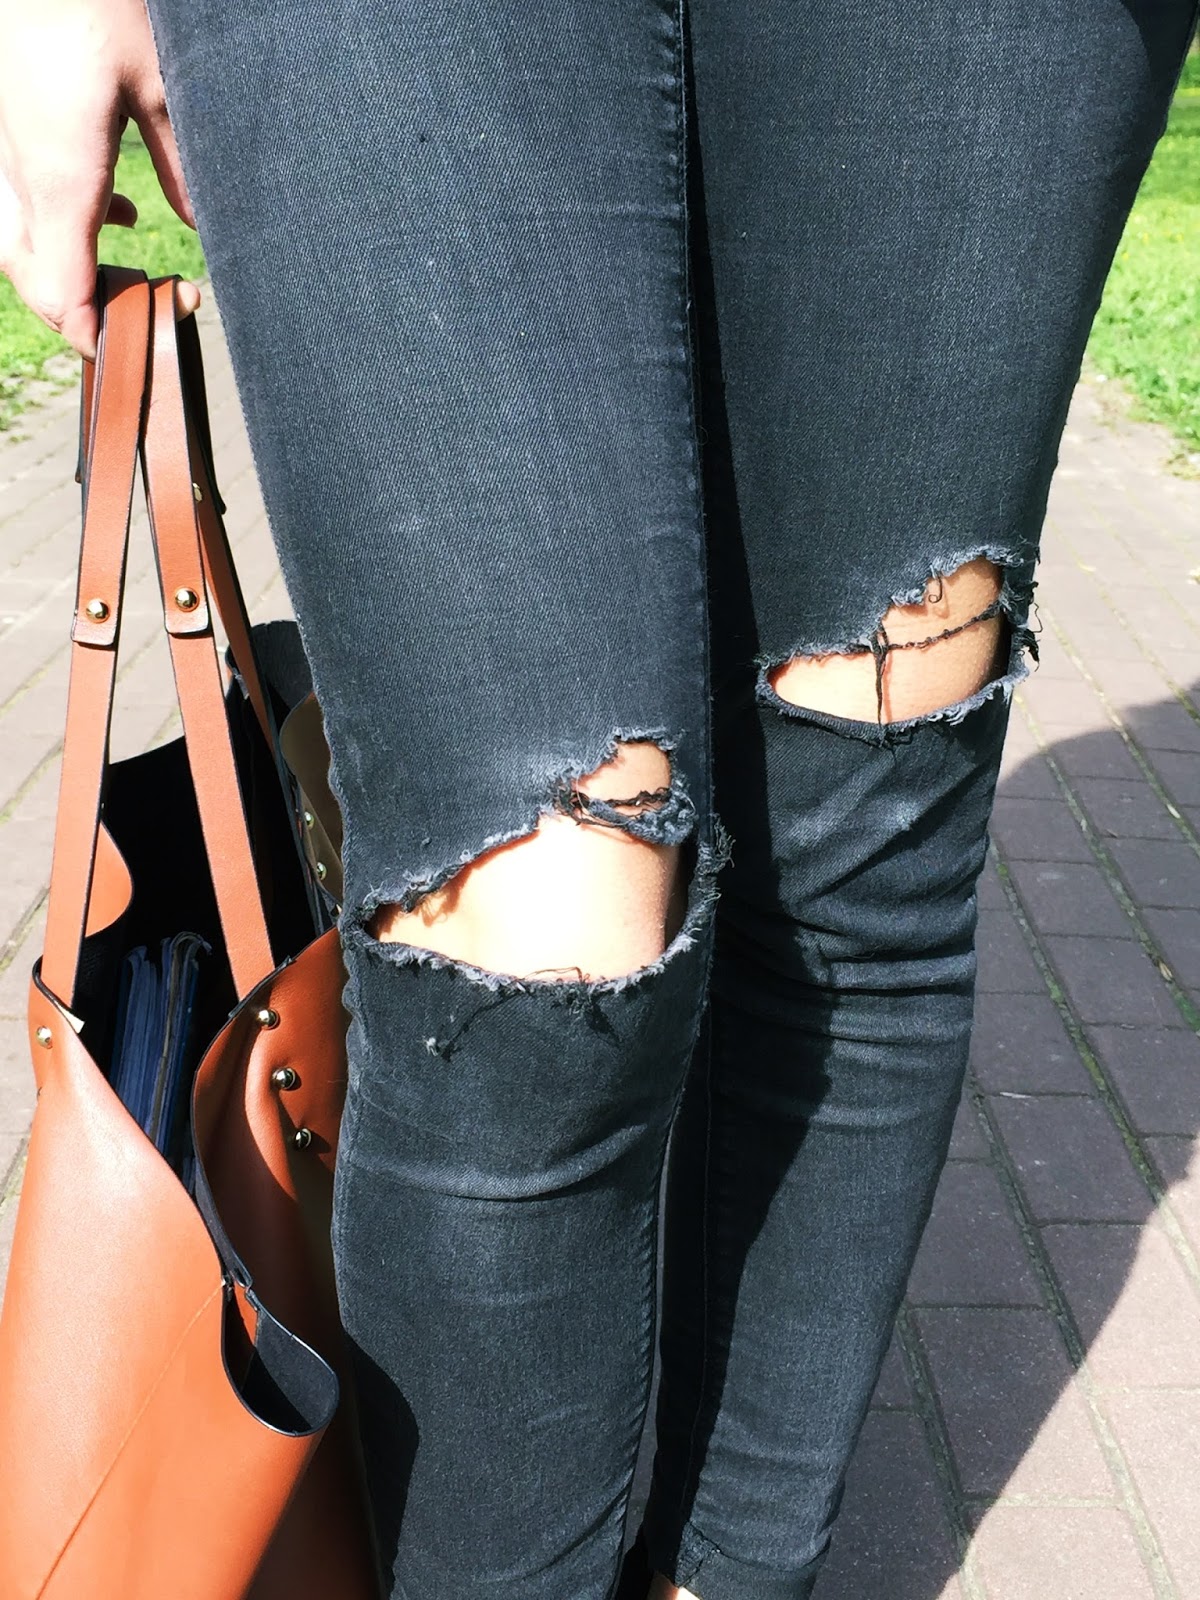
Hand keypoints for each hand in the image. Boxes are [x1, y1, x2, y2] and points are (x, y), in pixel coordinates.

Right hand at [0, 0, 199, 360]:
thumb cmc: (92, 8)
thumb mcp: (158, 85)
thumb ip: (179, 164)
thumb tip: (200, 225)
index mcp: (61, 179)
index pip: (62, 292)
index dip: (90, 336)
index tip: (121, 357)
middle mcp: (21, 178)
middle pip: (36, 282)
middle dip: (82, 315)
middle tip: (142, 320)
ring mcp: (5, 157)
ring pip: (23, 248)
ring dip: (71, 275)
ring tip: (130, 277)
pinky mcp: (6, 136)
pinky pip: (21, 207)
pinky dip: (61, 231)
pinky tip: (114, 215)